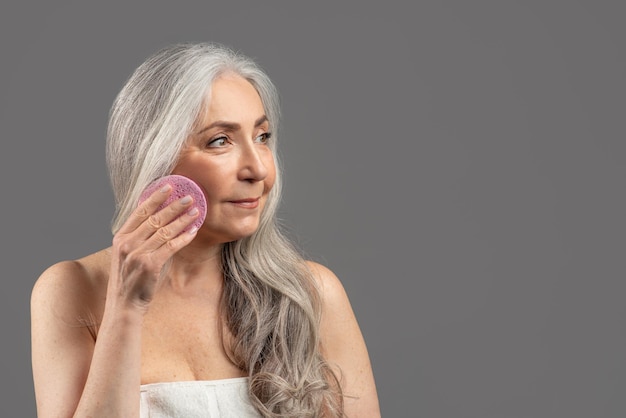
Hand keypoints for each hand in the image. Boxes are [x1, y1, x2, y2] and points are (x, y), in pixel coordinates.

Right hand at [108, 183, 199, 310]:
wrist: (124, 305)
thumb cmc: (130, 280)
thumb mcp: (128, 255)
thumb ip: (140, 238)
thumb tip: (161, 219)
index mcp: (120, 238)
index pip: (139, 212)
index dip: (155, 198)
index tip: (168, 186)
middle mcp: (127, 244)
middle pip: (154, 218)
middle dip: (173, 205)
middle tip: (189, 196)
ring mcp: (137, 254)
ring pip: (164, 230)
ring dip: (182, 219)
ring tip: (196, 211)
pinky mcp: (149, 265)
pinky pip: (171, 246)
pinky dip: (183, 237)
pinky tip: (193, 231)